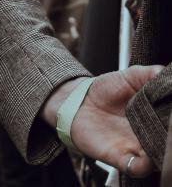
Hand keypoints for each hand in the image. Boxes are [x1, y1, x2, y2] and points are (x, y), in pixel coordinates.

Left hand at [42, 66, 163, 177]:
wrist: (79, 101)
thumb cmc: (108, 89)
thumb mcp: (130, 76)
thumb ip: (150, 74)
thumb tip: (165, 72)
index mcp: (156, 116)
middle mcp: (149, 135)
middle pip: (168, 144)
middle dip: (170, 139)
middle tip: (169, 128)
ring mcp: (136, 148)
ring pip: (157, 160)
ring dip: (161, 155)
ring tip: (161, 144)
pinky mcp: (120, 157)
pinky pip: (135, 169)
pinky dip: (142, 167)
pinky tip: (144, 159)